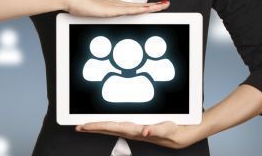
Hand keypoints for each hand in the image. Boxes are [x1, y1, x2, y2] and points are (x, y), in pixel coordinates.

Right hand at [63, 0, 169, 17]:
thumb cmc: (79, 6)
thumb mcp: (93, 13)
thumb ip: (99, 15)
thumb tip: (101, 17)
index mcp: (114, 5)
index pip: (134, 6)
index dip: (146, 6)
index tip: (156, 6)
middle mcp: (116, 4)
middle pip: (139, 5)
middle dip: (153, 5)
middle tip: (166, 4)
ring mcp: (114, 6)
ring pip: (137, 7)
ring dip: (150, 7)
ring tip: (163, 5)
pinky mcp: (110, 9)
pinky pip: (128, 11)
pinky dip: (139, 10)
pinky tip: (147, 10)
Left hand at [76, 121, 199, 149]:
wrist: (184, 134)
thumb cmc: (175, 131)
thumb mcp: (167, 129)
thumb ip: (156, 131)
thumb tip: (144, 132)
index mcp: (136, 129)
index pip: (112, 127)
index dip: (97, 126)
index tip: (83, 126)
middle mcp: (133, 131)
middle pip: (109, 129)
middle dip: (93, 128)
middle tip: (77, 127)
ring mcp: (135, 130)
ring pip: (114, 128)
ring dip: (100, 127)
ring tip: (86, 127)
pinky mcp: (139, 129)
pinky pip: (122, 127)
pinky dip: (112, 127)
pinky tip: (104, 127)